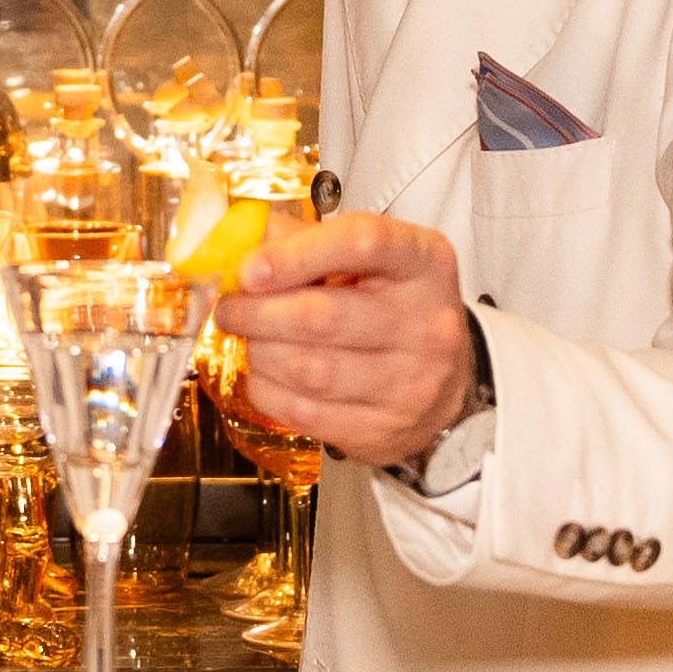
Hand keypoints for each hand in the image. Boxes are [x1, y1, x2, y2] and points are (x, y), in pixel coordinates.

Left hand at [211, 213, 475, 466]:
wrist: (443, 385)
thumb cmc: (391, 308)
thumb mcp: (369, 261)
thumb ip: (303, 242)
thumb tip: (233, 244)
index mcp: (424, 262)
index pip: (360, 243)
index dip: (295, 255)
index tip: (248, 269)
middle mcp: (427, 323)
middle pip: (323, 316)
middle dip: (258, 313)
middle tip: (229, 308)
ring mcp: (409, 383)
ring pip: (309, 370)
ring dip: (260, 352)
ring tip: (247, 338)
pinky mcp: (383, 429)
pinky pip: (304, 412)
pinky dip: (268, 390)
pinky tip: (265, 373)